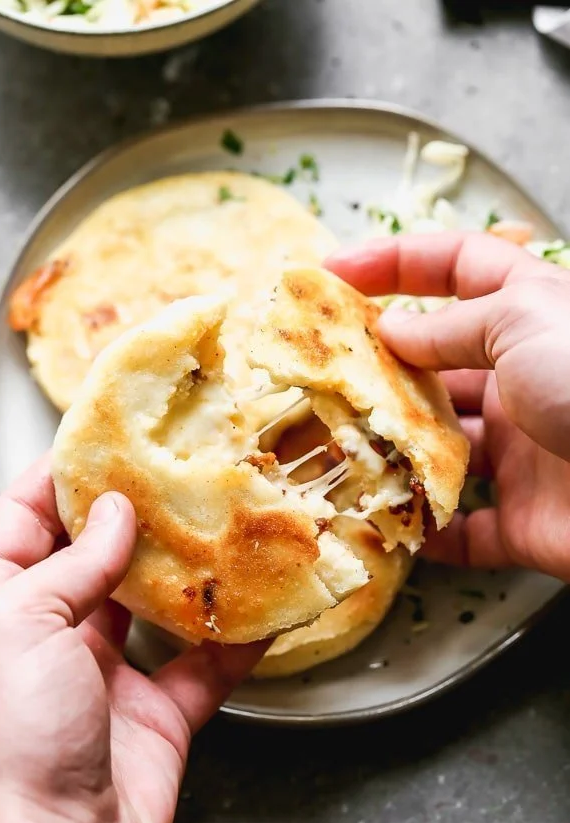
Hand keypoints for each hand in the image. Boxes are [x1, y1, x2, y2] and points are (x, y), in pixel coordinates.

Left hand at [0, 457, 264, 822]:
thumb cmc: (7, 741)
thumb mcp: (21, 622)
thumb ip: (74, 562)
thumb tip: (114, 513)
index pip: (24, 520)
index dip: (61, 478)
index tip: (102, 441)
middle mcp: (48, 634)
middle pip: (97, 555)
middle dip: (136, 515)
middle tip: (177, 471)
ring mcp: (104, 675)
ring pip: (154, 604)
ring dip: (189, 571)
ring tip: (222, 524)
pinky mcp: (156, 713)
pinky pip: (205, 665)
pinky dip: (238, 640)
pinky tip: (264, 609)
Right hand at [327, 231, 569, 580]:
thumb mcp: (523, 322)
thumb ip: (450, 328)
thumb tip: (391, 333)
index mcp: (530, 318)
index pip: (456, 268)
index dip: (394, 261)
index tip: (332, 272)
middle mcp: (524, 382)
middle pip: (435, 369)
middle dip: (379, 373)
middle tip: (321, 381)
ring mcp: (524, 453)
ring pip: (440, 452)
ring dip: (393, 457)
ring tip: (340, 455)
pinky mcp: (525, 522)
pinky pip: (465, 530)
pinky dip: (428, 532)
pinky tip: (389, 524)